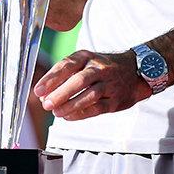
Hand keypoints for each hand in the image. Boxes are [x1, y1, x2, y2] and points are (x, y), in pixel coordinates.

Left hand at [33, 49, 150, 119]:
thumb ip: (66, 75)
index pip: (66, 65)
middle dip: (60, 93)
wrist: (136, 70)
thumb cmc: (103, 67)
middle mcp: (99, 68)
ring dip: (71, 104)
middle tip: (45, 103)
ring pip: (90, 95)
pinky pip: (98, 107)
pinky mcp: (116, 99)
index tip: (37, 90)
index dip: (50, 79)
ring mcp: (110, 84)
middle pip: (79, 80)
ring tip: (56, 112)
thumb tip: (44, 93)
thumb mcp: (85, 62)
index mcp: (87, 56)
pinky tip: (69, 116)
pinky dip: (82, 113)